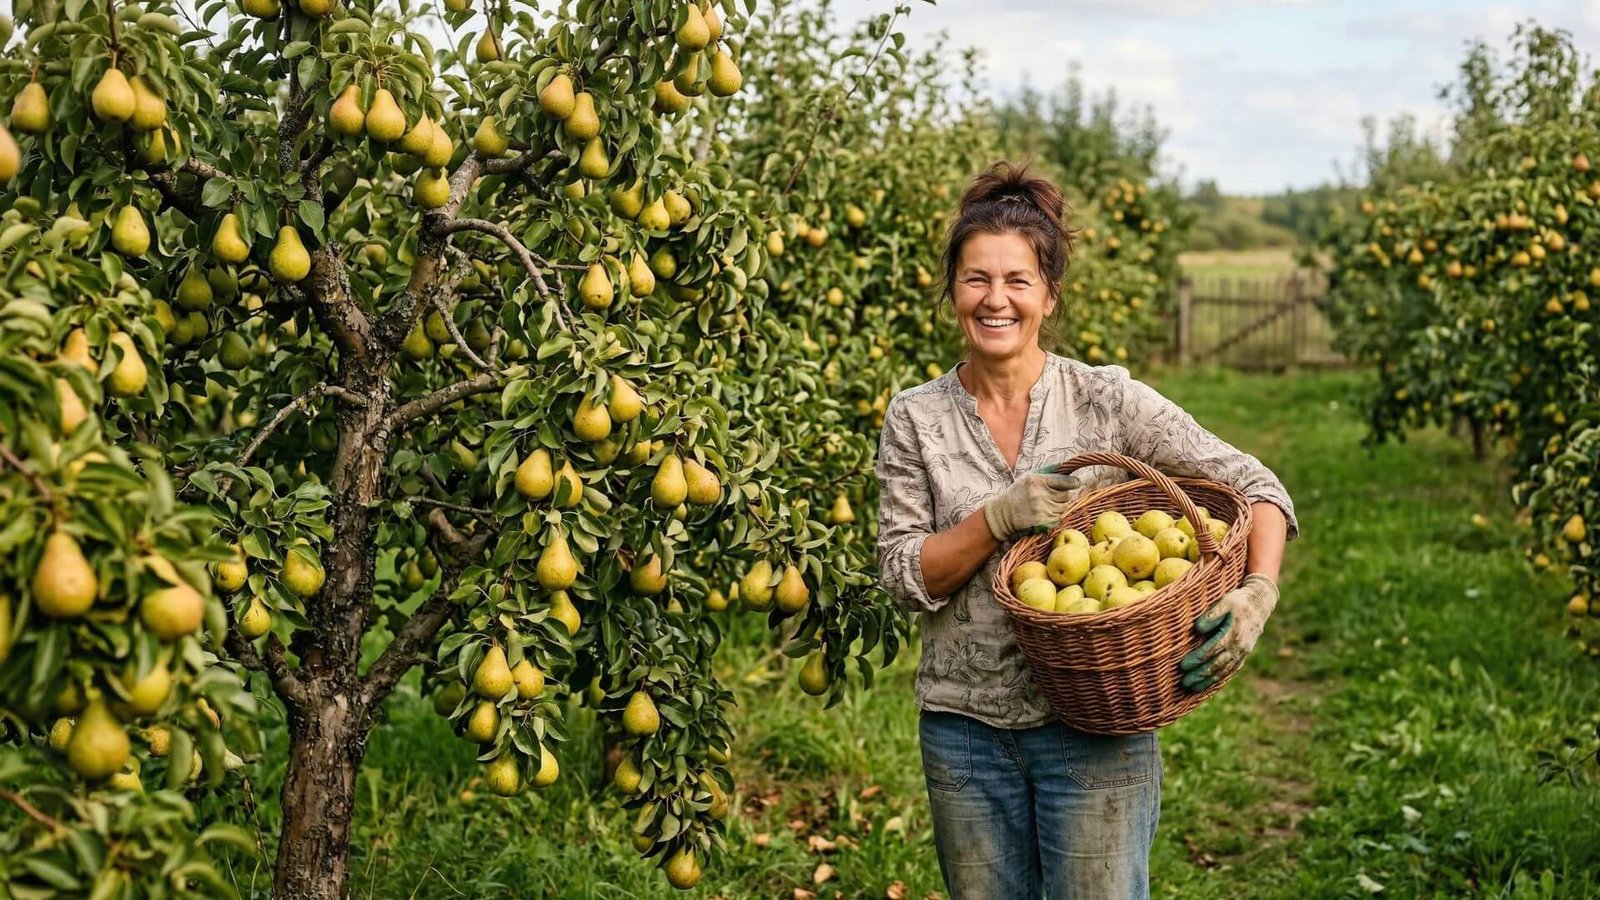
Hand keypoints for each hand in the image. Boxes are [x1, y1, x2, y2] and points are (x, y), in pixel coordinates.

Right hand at [982, 464, 1080, 541]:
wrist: (1004, 514)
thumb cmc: (1018, 492)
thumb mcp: (1029, 476)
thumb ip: (1049, 470)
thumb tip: (1068, 466)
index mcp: (1038, 481)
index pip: (1066, 481)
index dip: (1073, 482)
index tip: (1076, 483)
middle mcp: (1041, 495)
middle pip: (1066, 495)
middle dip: (1061, 495)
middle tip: (1050, 496)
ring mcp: (1043, 510)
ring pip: (1063, 507)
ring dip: (1057, 506)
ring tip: (1044, 505)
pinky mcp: (1044, 522)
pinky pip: (1058, 518)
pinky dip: (1053, 516)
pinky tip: (1042, 514)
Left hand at [1178, 573, 1278, 691]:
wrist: (1260, 604)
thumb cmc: (1239, 601)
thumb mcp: (1226, 601)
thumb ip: (1212, 614)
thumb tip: (1198, 629)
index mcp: (1233, 634)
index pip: (1212, 650)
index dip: (1197, 659)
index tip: (1183, 666)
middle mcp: (1239, 647)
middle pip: (1217, 665)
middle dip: (1200, 675)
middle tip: (1184, 682)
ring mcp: (1242, 653)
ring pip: (1224, 671)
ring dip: (1207, 681)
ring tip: (1192, 688)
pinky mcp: (1243, 655)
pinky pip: (1230, 670)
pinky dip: (1219, 679)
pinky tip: (1207, 684)